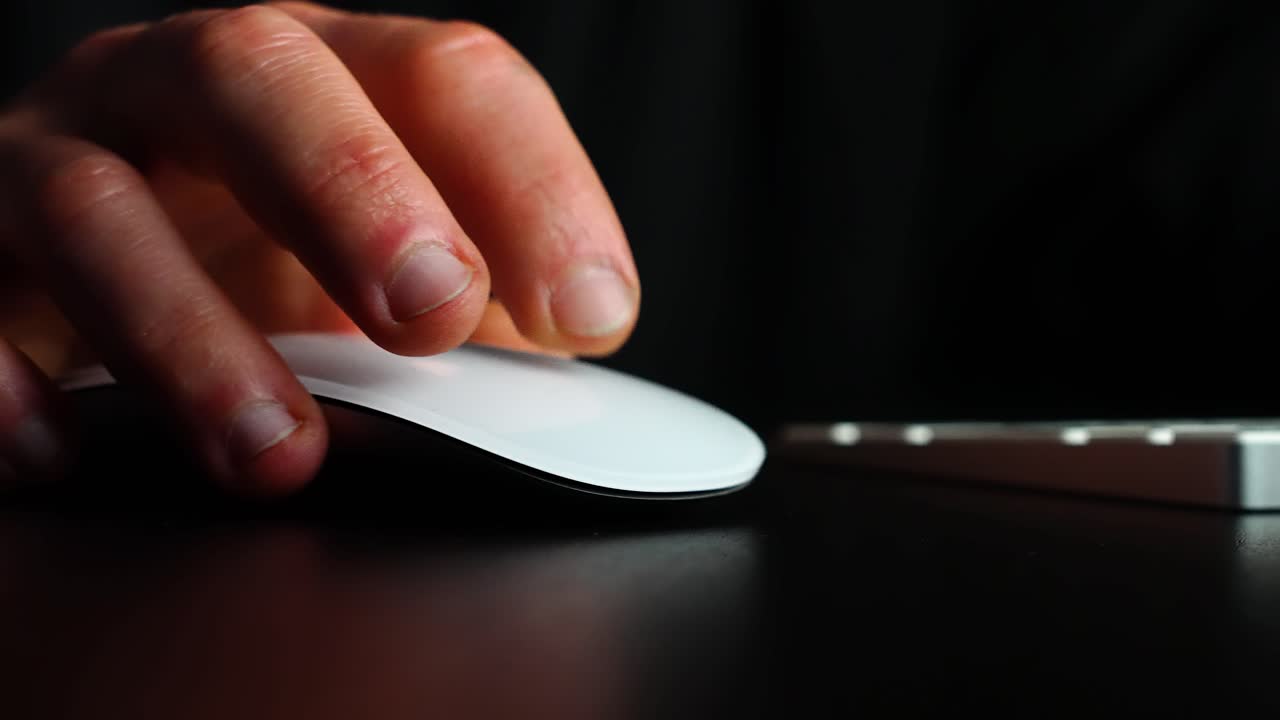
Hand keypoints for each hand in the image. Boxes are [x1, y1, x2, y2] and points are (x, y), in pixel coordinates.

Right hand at [0, 2, 639, 493]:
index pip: (445, 79)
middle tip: (433, 314)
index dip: (529, 183)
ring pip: (98, 202)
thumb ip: (479, 295)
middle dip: (353, 192)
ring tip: (278, 452)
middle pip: (261, 80)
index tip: (590, 310)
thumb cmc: (268, 260)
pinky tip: (63, 451)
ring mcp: (58, 157)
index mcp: (326, 79)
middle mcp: (182, 90)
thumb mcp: (382, 263)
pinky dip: (7, 379)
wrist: (95, 267)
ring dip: (190, 331)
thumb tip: (584, 348)